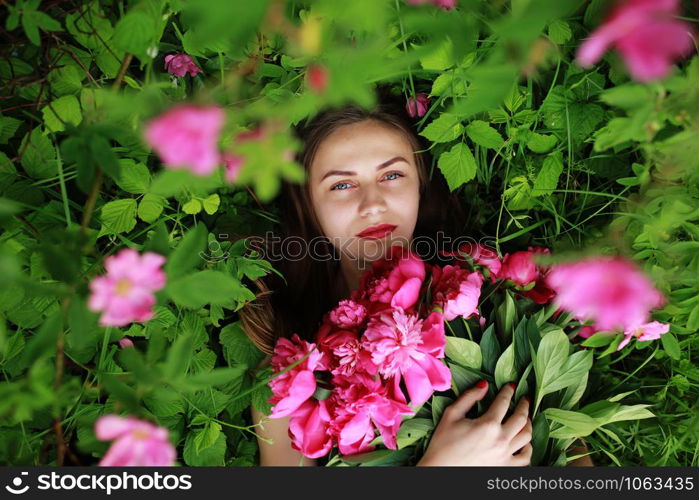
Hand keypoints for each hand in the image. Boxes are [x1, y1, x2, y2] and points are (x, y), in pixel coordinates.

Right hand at [417, 381, 532, 465]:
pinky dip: (528, 449)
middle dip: (524, 405)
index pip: (504, 402)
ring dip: (529, 423)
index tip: (511, 386)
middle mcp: (500, 439)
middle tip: (525, 398)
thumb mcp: (451, 414)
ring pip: (527, 436)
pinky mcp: (505, 467)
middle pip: (521, 418)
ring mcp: (505, 455)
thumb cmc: (443, 442)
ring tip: (526, 417)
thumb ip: (469, 397)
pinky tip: (525, 443)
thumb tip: (484, 384)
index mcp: (487, 424)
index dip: (508, 391)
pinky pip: (525, 458)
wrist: (441, 470)